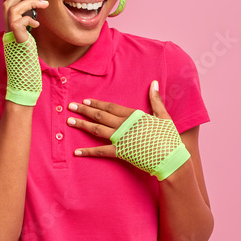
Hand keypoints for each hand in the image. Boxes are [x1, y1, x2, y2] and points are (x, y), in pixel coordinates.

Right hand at [3, 0, 47, 43]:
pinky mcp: (14, 33)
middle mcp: (7, 23)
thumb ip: (28, 16)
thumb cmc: (27, 43)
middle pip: (8, 2)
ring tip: (44, 4)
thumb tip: (36, 3)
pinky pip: (20, 21)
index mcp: (11, 20)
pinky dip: (29, 19)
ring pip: (13, 9)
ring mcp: (9, 28)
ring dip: (29, 3)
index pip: (8, 1)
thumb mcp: (29, 26)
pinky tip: (36, 24)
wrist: (25, 60)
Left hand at [67, 80, 188, 179]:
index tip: (86, 100)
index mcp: (134, 115)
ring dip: (82, 125)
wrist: (171, 157)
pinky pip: (101, 152)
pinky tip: (77, 151)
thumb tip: (153, 83)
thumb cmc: (169, 137)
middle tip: (71, 107)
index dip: (97, 104)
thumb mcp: (163, 115)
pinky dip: (88, 152)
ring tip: (69, 122)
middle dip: (85, 111)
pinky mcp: (121, 153)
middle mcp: (124, 125)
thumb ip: (155, 100)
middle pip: (100, 116)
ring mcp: (121, 139)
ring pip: (97, 130)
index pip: (111, 107)